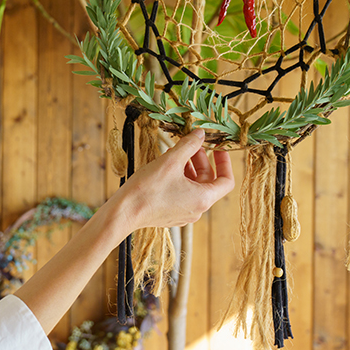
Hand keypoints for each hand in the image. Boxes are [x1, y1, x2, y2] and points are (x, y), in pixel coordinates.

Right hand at [113, 128, 234, 231]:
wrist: (124, 212)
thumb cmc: (148, 189)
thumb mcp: (171, 161)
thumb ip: (189, 145)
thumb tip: (200, 134)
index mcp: (203, 199)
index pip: (226, 181)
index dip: (225, 162)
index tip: (218, 149)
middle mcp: (197, 210)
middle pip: (207, 181)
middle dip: (200, 160)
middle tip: (190, 144)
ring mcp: (184, 214)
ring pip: (194, 186)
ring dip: (188, 168)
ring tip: (174, 153)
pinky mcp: (171, 215)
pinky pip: (182, 194)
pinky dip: (179, 178)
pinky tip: (165, 167)